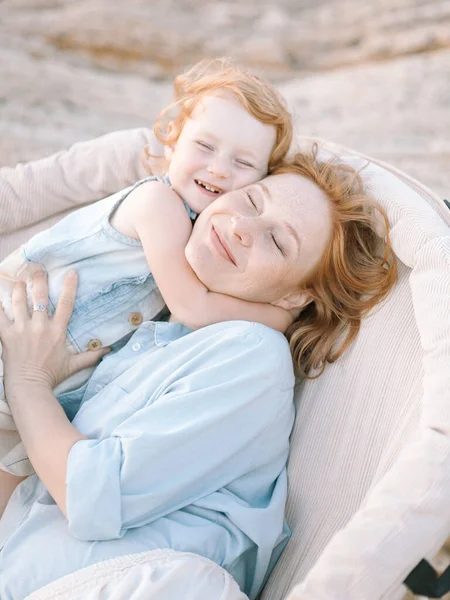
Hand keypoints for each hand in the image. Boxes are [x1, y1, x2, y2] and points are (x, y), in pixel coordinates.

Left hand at [0, 270, 109, 398]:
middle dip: (39, 281)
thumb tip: (109, 350)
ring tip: (19, 282)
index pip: (66, 304)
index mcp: (57, 331)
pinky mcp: (7, 335)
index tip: (71, 272)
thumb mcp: (74, 365)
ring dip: (18, 290)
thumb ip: (91, 356)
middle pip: (40, 297)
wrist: (29, 386)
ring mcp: (22, 329)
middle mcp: (40, 326)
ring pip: (18, 303)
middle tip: (38, 270)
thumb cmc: (51, 376)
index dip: (69, 286)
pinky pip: (0, 316)